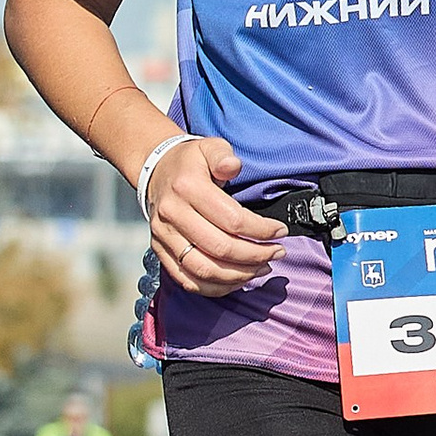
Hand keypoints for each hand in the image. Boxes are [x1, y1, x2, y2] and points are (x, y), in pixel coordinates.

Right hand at [141, 136, 287, 297]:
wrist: (154, 171)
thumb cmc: (190, 162)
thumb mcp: (209, 147)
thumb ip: (223, 156)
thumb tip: (233, 167)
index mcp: (187, 188)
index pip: (231, 220)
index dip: (261, 231)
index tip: (280, 232)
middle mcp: (172, 215)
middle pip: (220, 249)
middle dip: (255, 256)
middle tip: (277, 253)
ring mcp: (164, 237)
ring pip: (204, 270)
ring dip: (239, 275)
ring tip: (261, 268)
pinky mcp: (160, 252)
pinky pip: (188, 280)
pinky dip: (216, 287)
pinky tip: (237, 280)